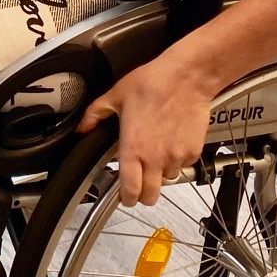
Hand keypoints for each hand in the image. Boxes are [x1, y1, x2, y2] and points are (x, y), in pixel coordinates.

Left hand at [78, 54, 218, 207]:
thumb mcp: (116, 95)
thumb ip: (96, 114)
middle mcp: (155, 158)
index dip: (126, 198)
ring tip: (156, 154)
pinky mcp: (193, 151)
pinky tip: (171, 143)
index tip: (124, 196)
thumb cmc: (153, 83)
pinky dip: (177, 160)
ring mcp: (176, 156)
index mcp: (133, 148)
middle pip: (151, 196)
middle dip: (144, 194)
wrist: (186, 77)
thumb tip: (83, 127)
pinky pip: (184, 165)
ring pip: (168, 179)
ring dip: (161, 173)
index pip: (130, 190)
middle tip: (140, 184)